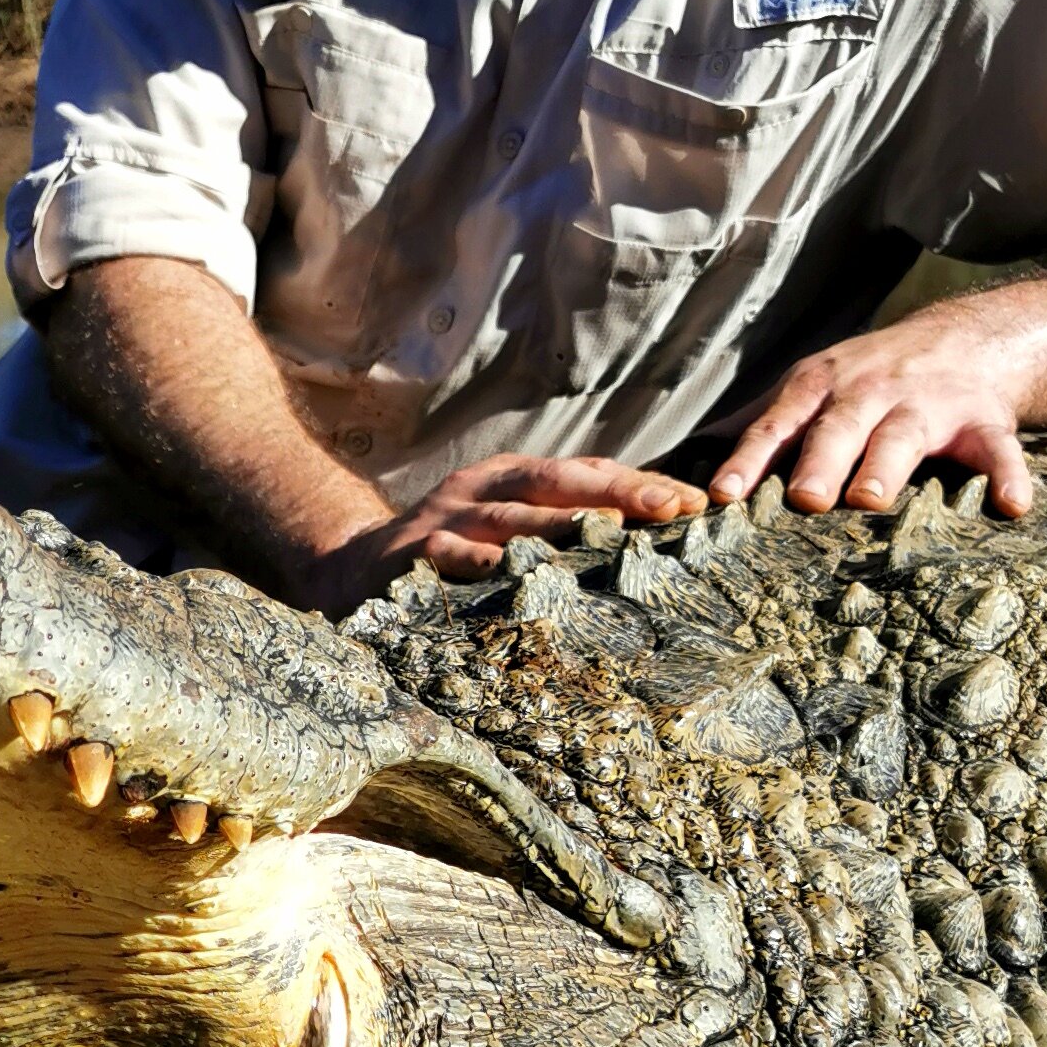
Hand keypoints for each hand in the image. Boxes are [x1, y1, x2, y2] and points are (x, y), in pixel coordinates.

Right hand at [294, 453, 704, 612]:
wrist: (352, 567)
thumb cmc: (451, 550)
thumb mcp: (504, 522)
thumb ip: (561, 520)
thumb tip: (647, 527)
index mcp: (510, 479)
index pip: (585, 473)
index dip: (639, 484)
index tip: (694, 502)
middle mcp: (481, 491)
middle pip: (557, 485)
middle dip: (616, 494)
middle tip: (670, 507)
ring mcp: (446, 522)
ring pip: (512, 520)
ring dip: (560, 525)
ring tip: (608, 531)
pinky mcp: (412, 559)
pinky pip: (451, 560)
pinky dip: (478, 565)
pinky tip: (506, 573)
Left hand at [709, 312, 1039, 519]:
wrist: (969, 337)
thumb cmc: (870, 378)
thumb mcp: (813, 387)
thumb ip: (759, 424)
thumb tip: (686, 457)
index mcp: (822, 388)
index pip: (778, 424)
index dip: (750, 458)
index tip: (724, 495)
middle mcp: (871, 392)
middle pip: (841, 427)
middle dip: (821, 459)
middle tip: (804, 498)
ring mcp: (929, 404)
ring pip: (905, 435)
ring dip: (888, 465)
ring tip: (872, 499)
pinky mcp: (983, 420)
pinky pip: (996, 449)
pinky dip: (1007, 475)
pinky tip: (1012, 507)